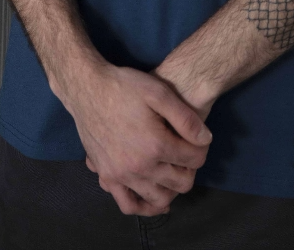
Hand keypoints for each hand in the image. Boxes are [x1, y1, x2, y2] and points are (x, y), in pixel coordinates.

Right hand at [70, 64, 211, 216]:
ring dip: (172, 189)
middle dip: (190, 169)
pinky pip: (128, 204)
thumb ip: (185, 118)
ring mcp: (121, 176)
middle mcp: (139, 167)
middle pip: (181, 183)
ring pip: (158, 199)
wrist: (88, 88)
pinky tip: (151, 194)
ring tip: (172, 171)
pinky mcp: (107, 177)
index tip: (199, 139)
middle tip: (186, 153)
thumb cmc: (124, 86)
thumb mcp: (159, 92)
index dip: (202, 149)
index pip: (194, 160)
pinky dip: (143, 206)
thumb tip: (206, 140)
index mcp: (155, 145)